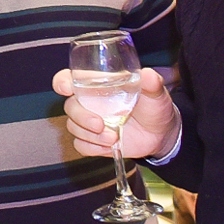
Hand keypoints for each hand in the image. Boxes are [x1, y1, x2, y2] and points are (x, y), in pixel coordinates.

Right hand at [52, 67, 177, 158]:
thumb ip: (151, 83)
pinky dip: (93, 147)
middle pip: (69, 106)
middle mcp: (90, 102)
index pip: (70, 78)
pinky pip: (80, 145)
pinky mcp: (93, 141)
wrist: (161, 134)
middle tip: (99, 124)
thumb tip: (148, 75)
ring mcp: (90, 122)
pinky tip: (110, 145)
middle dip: (81, 117)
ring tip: (113, 137)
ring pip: (73, 127)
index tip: (66, 89)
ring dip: (90, 135)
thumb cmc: (154, 106)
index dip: (63, 82)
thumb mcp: (156, 92)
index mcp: (99, 84)